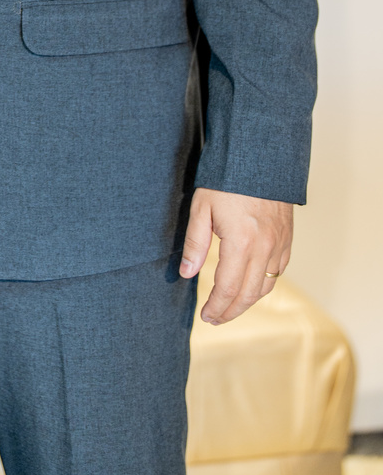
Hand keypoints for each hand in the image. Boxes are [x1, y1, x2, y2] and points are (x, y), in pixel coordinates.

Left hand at [180, 187, 292, 323]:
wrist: (259, 155)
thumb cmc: (226, 179)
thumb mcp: (202, 207)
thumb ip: (195, 243)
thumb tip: (188, 273)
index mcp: (241, 243)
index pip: (228, 288)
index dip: (216, 306)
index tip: (205, 316)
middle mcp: (265, 248)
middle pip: (248, 294)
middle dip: (230, 311)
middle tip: (214, 319)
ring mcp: (279, 244)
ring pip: (266, 286)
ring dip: (247, 301)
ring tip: (229, 307)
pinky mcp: (287, 238)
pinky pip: (278, 272)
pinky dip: (264, 284)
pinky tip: (251, 285)